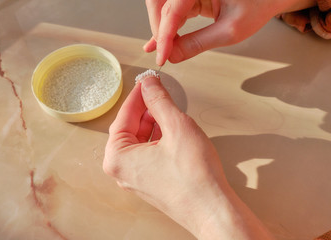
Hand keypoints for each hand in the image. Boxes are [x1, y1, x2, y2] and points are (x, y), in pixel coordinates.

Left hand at [103, 75, 274, 238]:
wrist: (212, 208)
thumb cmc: (194, 175)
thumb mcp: (176, 126)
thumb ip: (159, 101)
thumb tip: (149, 84)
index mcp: (118, 157)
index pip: (124, 116)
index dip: (138, 95)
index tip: (148, 81)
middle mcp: (122, 170)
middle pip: (130, 129)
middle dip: (146, 109)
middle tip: (159, 92)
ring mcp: (135, 179)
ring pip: (140, 142)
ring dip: (153, 124)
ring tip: (168, 109)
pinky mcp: (150, 183)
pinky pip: (148, 154)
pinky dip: (157, 139)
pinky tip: (171, 130)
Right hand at [144, 0, 315, 64]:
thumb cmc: (258, 4)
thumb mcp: (230, 30)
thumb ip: (198, 43)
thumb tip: (174, 55)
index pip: (173, 10)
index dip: (164, 36)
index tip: (163, 56)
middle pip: (161, 5)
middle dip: (159, 30)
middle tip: (163, 52)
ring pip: (164, 8)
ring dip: (161, 30)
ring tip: (161, 50)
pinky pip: (172, 11)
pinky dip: (168, 28)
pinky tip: (161, 42)